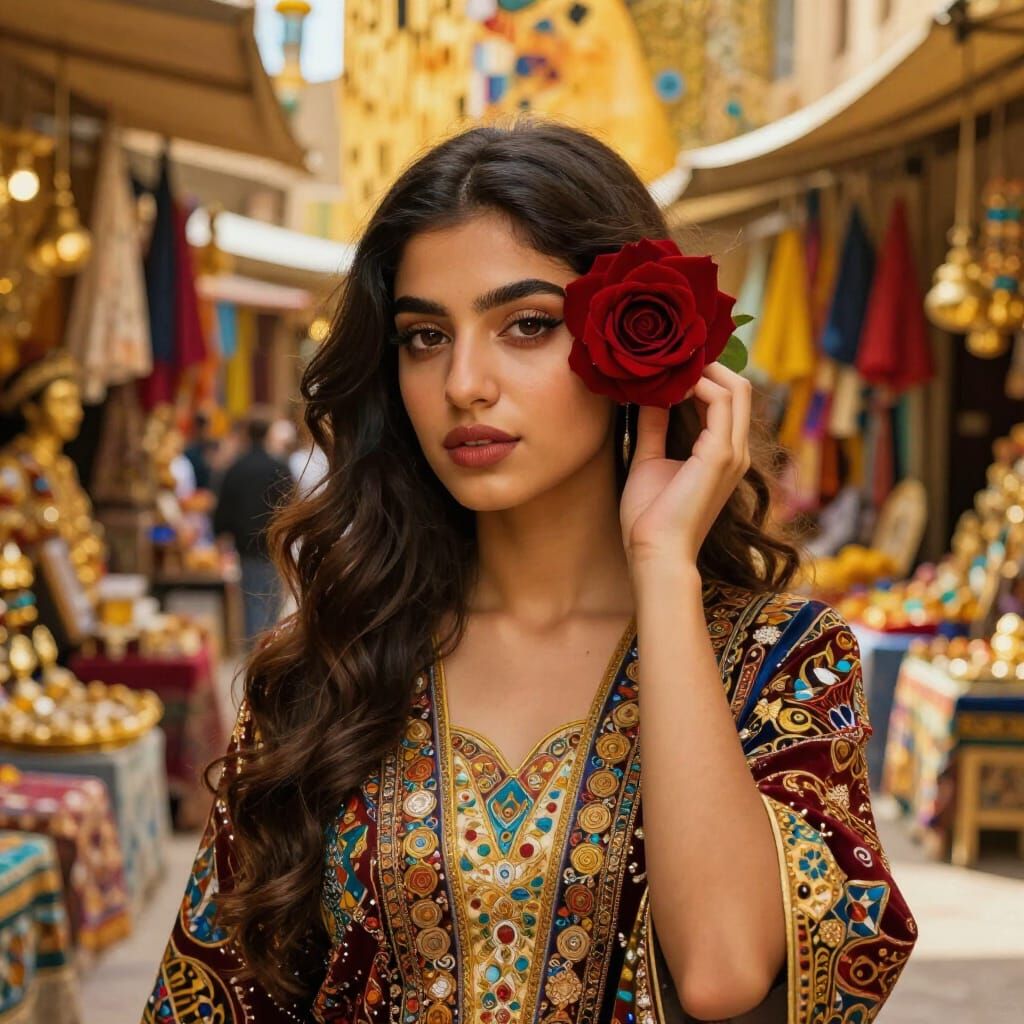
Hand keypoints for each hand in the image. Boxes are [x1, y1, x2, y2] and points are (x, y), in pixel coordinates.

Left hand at [620, 363, 751, 572]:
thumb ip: (654, 427)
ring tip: (669, 364)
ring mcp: (732, 452)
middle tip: (672, 355)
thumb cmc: (650, 516)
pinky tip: (669, 384)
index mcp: (723, 453)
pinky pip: (719, 402)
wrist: (654, 551)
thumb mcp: (650, 459)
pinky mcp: (720, 455)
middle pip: (739, 388)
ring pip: (735, 388)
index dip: (704, 375)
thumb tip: (650, 395)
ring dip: (702, 370)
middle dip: (708, 365)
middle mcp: (735, 451)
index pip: (727, 399)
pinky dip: (696, 385)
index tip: (671, 363)